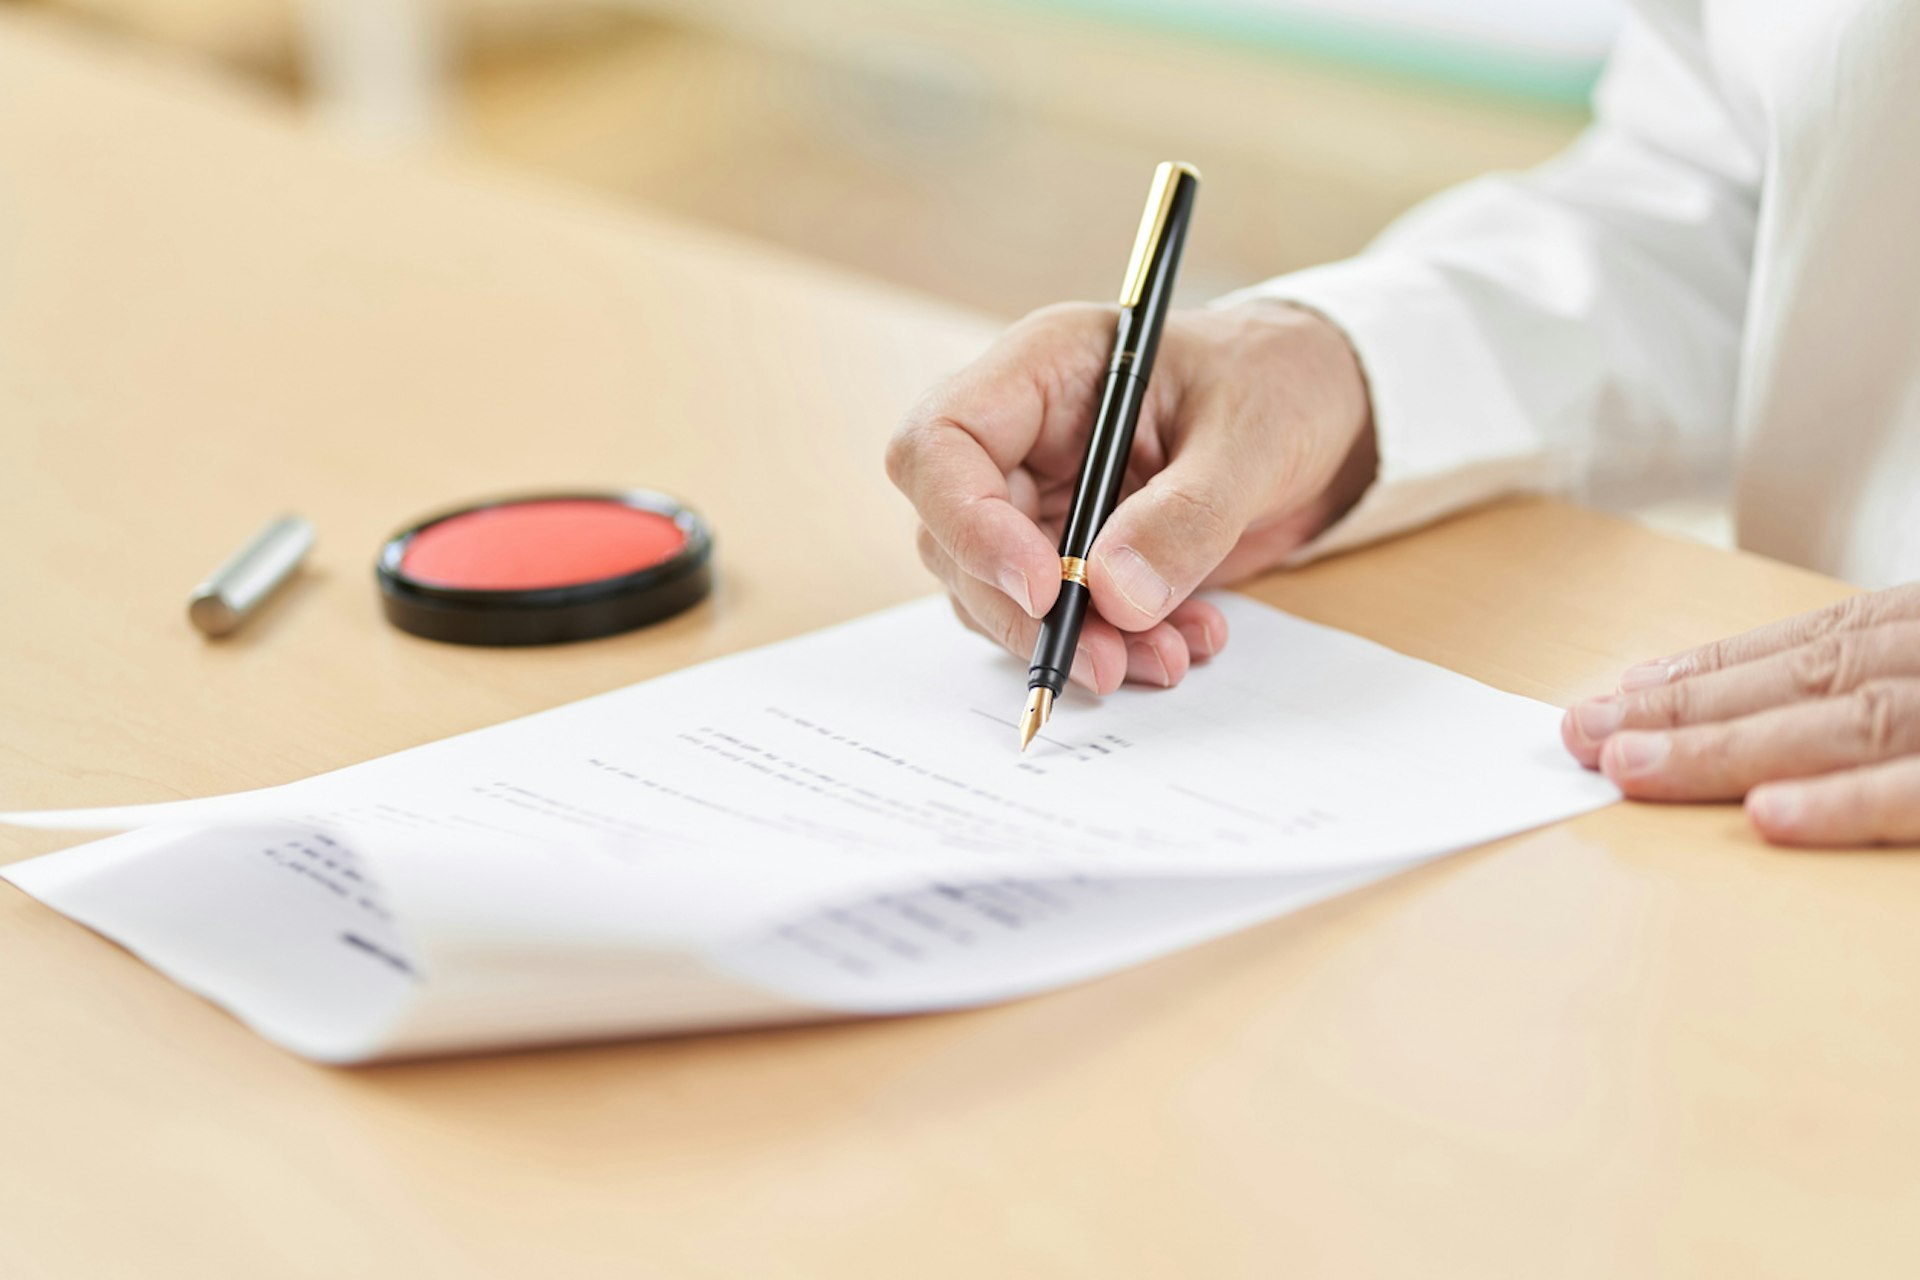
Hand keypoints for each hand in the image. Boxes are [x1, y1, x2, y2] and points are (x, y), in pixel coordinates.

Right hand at [886, 301, 1375, 692]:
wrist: (1329, 414)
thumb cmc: (1281, 382)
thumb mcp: (1252, 435)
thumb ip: (1188, 512)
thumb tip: (1115, 596)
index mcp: (1042, 369)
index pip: (940, 443)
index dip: (968, 522)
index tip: (1044, 587)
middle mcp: (1023, 438)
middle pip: (955, 537)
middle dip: (1026, 613)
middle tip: (1104, 660)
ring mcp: (1043, 500)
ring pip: (1001, 595)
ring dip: (1075, 642)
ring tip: (1169, 655)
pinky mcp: (1075, 558)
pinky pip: (1060, 619)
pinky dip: (1114, 647)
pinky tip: (1185, 641)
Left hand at [1562, 585, 1919, 845]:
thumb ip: (1887, 677)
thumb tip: (1764, 706)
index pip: (1817, 642)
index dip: (1716, 668)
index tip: (1625, 690)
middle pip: (1810, 679)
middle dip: (1689, 708)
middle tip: (1586, 734)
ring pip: (1850, 722)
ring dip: (1731, 747)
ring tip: (1631, 767)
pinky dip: (1844, 801)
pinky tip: (1765, 815)